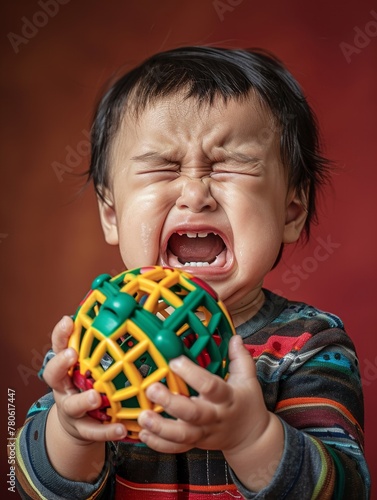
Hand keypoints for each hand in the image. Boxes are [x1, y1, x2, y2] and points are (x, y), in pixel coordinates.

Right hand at [43, 316, 126, 444]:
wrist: (79, 423)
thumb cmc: (87, 385)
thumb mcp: (89, 366)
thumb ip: (101, 347)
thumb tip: (129, 315)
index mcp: (66, 368)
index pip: (58, 347)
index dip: (60, 335)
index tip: (68, 321)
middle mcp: (63, 387)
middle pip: (53, 375)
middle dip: (61, 363)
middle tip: (72, 354)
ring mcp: (70, 409)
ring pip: (72, 405)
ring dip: (83, 400)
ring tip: (95, 397)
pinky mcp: (82, 429)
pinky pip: (93, 431)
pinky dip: (107, 431)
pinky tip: (121, 429)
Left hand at [137, 335, 271, 454]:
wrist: (251, 437)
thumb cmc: (246, 403)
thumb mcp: (248, 379)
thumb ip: (240, 357)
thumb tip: (235, 337)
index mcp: (227, 398)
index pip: (210, 385)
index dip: (192, 374)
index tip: (175, 361)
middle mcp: (214, 417)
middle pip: (192, 413)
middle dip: (170, 402)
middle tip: (151, 389)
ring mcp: (204, 433)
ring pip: (181, 435)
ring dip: (160, 427)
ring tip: (143, 416)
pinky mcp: (195, 444)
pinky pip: (175, 448)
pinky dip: (159, 444)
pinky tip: (143, 434)